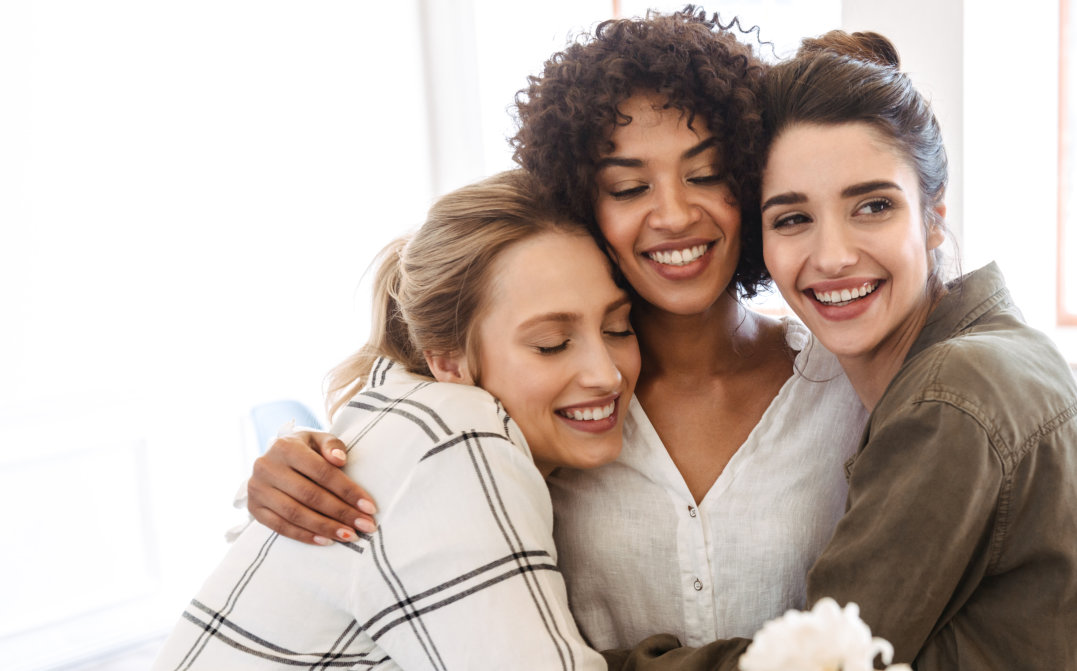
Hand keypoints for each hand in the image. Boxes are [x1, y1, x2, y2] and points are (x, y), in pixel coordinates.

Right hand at [248, 431, 376, 544]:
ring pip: (295, 514)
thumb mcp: (318, 440)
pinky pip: (280, 527)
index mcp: (285, 447)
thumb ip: (332, 445)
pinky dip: (304, 536)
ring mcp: (257, 490)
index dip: (348, 491)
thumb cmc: (304, 450)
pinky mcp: (254, 509)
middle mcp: (266, 467)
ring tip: (349, 536)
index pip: (322, 472)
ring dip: (325, 528)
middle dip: (341, 513)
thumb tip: (340, 459)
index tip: (369, 507)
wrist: (274, 460)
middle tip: (365, 526)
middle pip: (310, 495)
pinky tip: (326, 541)